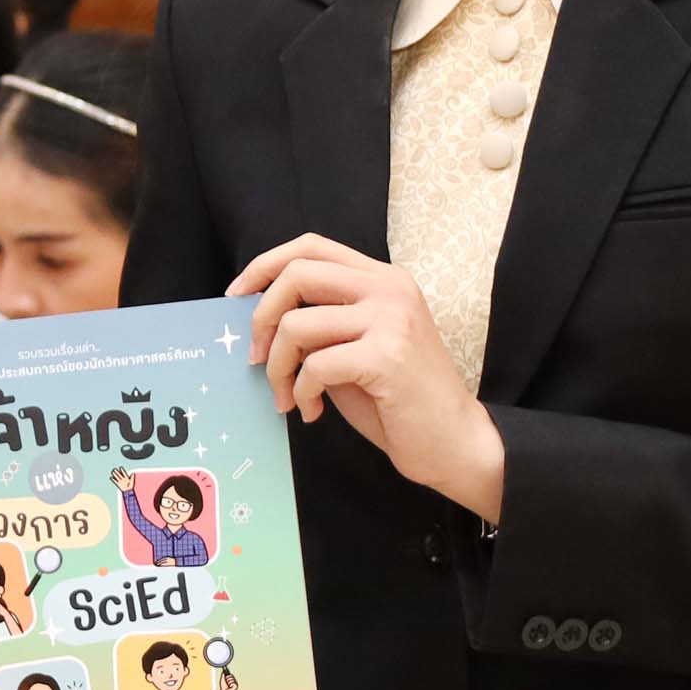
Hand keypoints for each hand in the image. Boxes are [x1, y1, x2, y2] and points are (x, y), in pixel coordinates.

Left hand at [229, 233, 503, 519]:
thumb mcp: (357, 347)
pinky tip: (313, 411)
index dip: (264, 265)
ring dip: (276, 368)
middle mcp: (389, 289)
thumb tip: (259, 319)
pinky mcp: (388, 356)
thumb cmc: (400, 401)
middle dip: (261, 318)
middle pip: (297, 273)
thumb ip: (321, 324)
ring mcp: (391, 319)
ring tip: (286, 397)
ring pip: (297, 324)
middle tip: (256, 358)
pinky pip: (315, 366)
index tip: (236, 297)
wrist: (454, 443)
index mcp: (383, 279)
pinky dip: (300, 392)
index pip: (311, 246)